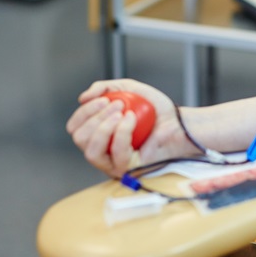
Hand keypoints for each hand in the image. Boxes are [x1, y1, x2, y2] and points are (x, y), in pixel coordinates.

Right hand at [66, 78, 194, 177]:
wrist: (179, 122)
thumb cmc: (157, 110)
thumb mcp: (129, 89)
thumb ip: (104, 87)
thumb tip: (82, 98)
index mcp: (98, 133)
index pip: (75, 128)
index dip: (83, 113)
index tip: (102, 99)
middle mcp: (103, 150)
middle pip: (80, 139)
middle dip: (95, 117)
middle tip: (116, 104)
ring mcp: (114, 162)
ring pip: (91, 151)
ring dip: (103, 127)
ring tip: (122, 112)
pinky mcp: (128, 169)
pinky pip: (116, 154)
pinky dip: (122, 132)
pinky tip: (131, 119)